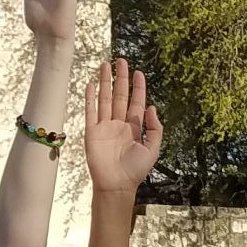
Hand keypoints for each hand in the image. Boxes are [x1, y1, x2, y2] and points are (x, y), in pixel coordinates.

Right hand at [83, 57, 162, 198]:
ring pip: (105, 99)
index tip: (139, 72)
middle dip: (121, 78)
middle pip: (120, 96)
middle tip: (122, 61)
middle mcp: (119, 124)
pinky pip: (90, 111)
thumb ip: (155, 128)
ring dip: (105, 82)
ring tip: (106, 65)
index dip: (138, 87)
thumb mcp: (153, 149)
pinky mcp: (92, 132)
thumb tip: (153, 108)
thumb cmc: (135, 170)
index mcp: (134, 128)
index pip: (136, 102)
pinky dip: (90, 98)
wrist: (116, 185)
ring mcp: (105, 126)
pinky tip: (91, 85)